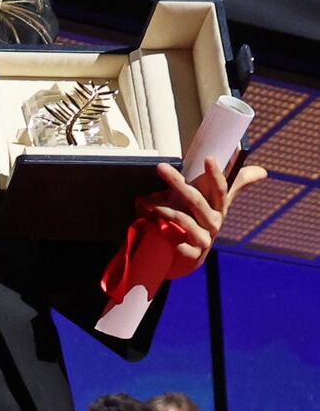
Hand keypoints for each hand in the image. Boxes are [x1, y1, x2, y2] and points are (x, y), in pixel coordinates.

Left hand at [135, 158, 265, 279]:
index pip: (221, 189)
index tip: (209, 158)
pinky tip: (169, 238)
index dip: (216, 175)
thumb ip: (236, 184)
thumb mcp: (216, 200)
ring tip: (146, 201)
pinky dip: (176, 242)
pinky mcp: (193, 253)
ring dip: (165, 208)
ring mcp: (204, 238)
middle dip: (177, 182)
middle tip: (161, 166)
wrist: (194, 251)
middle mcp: (213, 222)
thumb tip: (263, 171)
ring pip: (185, 220)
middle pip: (196, 200)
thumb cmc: (203, 217)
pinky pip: (184, 248)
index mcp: (219, 207)